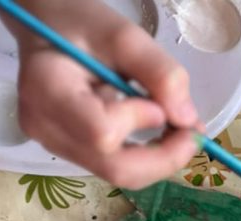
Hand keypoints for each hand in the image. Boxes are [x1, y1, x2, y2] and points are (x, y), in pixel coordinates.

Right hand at [8, 0, 198, 187]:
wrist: (49, 28)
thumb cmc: (81, 26)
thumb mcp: (124, 36)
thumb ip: (159, 73)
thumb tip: (187, 119)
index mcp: (47, 90)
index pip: (102, 132)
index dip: (139, 123)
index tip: (158, 103)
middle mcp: (46, 127)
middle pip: (116, 168)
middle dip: (165, 157)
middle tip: (193, 133)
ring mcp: (55, 144)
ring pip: (120, 174)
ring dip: (160, 158)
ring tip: (179, 128)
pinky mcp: (71, 151)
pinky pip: (117, 167)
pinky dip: (147, 157)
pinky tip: (159, 132)